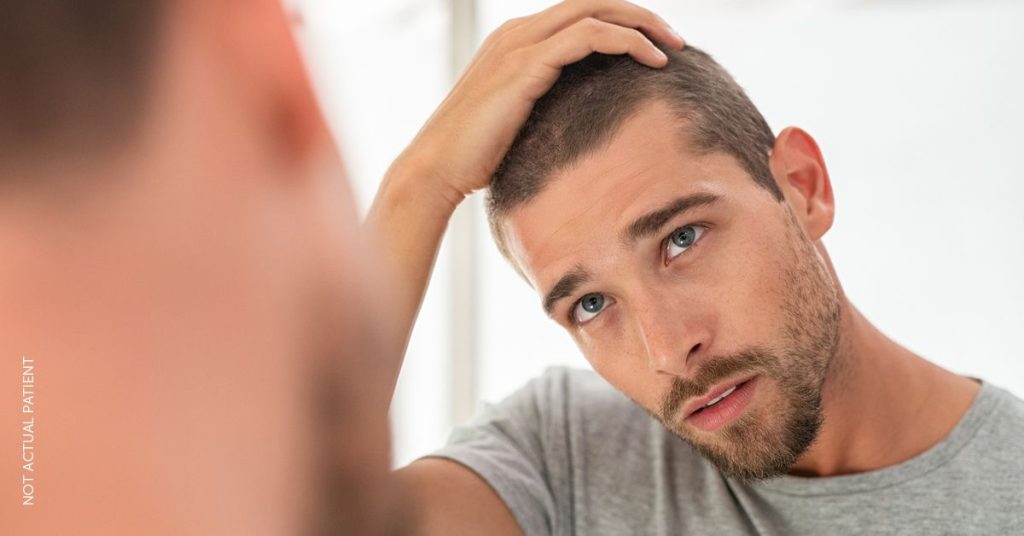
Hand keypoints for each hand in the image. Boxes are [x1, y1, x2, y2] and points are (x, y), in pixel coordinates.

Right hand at [390, 0, 684, 209]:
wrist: (436, 169)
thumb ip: (544, 109)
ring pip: (595, 11)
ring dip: (641, 24)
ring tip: (673, 49)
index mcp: (516, 42)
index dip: (622, 23)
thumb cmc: (474, 158)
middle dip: (640, 15)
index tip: (656, 47)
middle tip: (676, 40)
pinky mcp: (525, 65)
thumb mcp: (516, 124)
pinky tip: (652, 62)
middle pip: (593, 2)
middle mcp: (517, 33)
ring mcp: (519, 45)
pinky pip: (589, 36)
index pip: (580, 14)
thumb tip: (582, 126)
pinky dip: (626, 41)